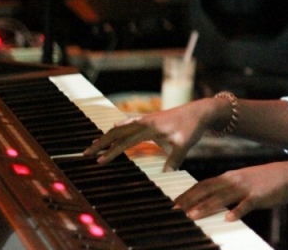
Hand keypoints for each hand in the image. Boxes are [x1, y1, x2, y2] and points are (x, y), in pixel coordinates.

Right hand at [83, 99, 215, 170]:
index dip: (112, 152)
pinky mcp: (151, 119)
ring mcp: (147, 119)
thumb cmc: (192, 127)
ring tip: (95, 143)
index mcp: (150, 127)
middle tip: (86, 153)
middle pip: (118, 132)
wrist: (201, 111)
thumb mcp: (185, 144)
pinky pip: (130, 123)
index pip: (125, 141)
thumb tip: (166, 175)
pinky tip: (115, 128)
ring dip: (108, 135)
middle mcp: (145, 121)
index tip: (99, 161)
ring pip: (122, 127)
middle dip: (101, 143)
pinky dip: (119, 128)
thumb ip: (175, 159)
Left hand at [177, 162, 287, 221]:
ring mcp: (247, 187)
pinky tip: (229, 218)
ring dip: (207, 206)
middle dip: (190, 200)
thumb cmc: (269, 180)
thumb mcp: (246, 180)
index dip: (189, 193)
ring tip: (192, 215)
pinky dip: (237, 211)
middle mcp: (235, 179)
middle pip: (208, 189)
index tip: (175, 202)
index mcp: (231, 175)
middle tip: (175, 210)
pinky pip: (246, 204)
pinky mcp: (259, 196)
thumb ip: (231, 188)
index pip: (204, 184)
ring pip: (222, 197)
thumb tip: (216, 198)